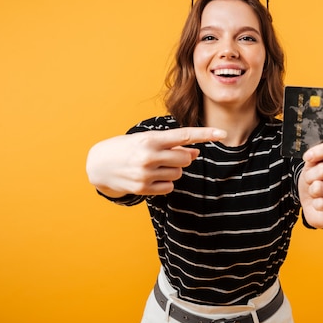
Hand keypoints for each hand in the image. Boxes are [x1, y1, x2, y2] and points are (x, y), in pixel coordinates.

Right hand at [86, 127, 226, 196]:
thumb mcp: (147, 140)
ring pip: (178, 174)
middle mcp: (149, 156)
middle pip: (185, 159)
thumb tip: (196, 153)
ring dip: (172, 170)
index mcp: (151, 139)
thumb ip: (172, 145)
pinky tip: (150, 177)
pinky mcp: (143, 189)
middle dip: (181, 157)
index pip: (184, 135)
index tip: (223, 133)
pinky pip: (169, 187)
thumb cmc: (127, 148)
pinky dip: (164, 183)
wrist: (98, 164)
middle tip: (164, 155)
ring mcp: (146, 174)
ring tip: (153, 166)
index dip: (205, 134)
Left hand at [298, 141, 322, 228]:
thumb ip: (314, 158)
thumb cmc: (316, 182)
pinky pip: (321, 204)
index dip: (321, 151)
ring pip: (319, 187)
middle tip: (312, 181)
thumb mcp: (312, 165)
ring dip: (312, 190)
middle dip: (309, 176)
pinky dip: (315, 204)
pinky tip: (322, 204)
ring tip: (318, 193)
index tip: (307, 157)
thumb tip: (311, 157)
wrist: (314, 205)